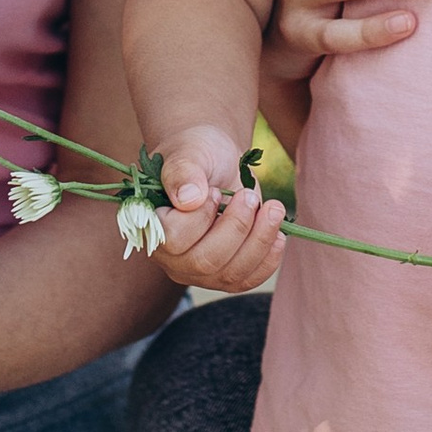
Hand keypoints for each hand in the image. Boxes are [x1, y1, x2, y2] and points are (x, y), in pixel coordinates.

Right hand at [152, 125, 286, 293]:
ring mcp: (199, 271)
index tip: (214, 191)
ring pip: (231, 273)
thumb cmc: (197, 154)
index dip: (200, 217)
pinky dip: (269, 258)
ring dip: (259, 240)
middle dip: (237, 227)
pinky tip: (279, 233)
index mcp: (153, 226)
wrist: (217, 162)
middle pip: (206, 261)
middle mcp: (171, 257)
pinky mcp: (226, 274)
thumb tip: (189, 199)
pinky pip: (249, 279)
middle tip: (249, 196)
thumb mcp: (188, 151)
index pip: (173, 238)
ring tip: (272, 208)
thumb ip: (183, 172)